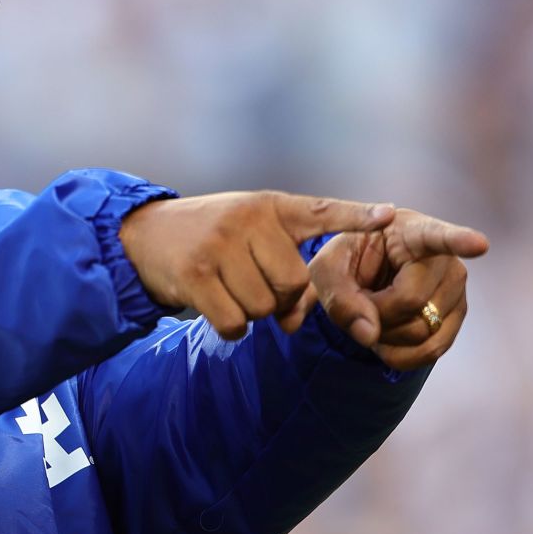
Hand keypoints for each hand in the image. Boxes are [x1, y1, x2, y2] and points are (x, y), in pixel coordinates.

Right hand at [119, 192, 396, 339]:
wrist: (142, 236)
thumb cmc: (208, 239)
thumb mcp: (247, 229)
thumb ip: (280, 261)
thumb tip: (294, 321)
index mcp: (269, 206)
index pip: (322, 211)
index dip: (357, 216)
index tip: (390, 215)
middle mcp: (247, 220)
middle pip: (293, 284)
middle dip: (278, 298)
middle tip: (251, 285)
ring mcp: (219, 246)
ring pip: (264, 308)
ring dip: (250, 312)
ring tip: (227, 289)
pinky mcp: (195, 275)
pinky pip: (235, 323)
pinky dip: (229, 327)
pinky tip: (214, 307)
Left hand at [308, 208, 488, 369]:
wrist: (366, 276)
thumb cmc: (348, 262)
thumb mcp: (327, 270)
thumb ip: (338, 296)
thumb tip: (370, 335)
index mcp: (412, 231)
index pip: (438, 236)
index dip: (460, 240)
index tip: (479, 244)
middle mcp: (446, 259)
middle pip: (411, 301)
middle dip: (374, 313)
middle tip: (360, 302)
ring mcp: (457, 290)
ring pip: (420, 331)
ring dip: (385, 336)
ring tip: (373, 316)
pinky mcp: (456, 318)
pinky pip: (431, 351)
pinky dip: (399, 355)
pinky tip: (385, 340)